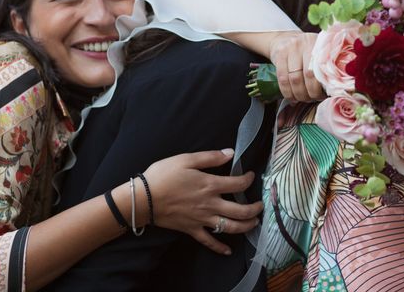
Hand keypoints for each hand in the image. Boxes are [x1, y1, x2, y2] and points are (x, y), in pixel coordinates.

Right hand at [143, 149, 262, 254]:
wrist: (143, 199)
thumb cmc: (163, 175)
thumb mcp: (186, 159)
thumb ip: (210, 157)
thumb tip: (230, 152)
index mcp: (210, 185)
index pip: (238, 184)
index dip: (248, 179)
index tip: (251, 175)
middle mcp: (210, 204)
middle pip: (240, 211)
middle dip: (254, 209)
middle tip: (260, 205)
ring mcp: (202, 219)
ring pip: (230, 227)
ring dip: (246, 226)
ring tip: (254, 223)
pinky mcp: (192, 230)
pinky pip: (209, 241)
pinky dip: (220, 247)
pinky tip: (228, 250)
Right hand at [268, 32, 324, 101]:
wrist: (285, 39)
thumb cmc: (306, 51)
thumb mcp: (318, 53)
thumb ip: (324, 67)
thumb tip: (330, 91)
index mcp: (318, 44)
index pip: (319, 70)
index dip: (320, 87)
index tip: (321, 96)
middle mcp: (304, 43)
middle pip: (307, 75)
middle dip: (309, 93)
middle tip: (311, 99)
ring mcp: (289, 48)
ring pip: (294, 79)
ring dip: (298, 94)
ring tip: (302, 99)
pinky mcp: (279, 54)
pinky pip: (282, 79)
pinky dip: (287, 92)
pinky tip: (292, 97)